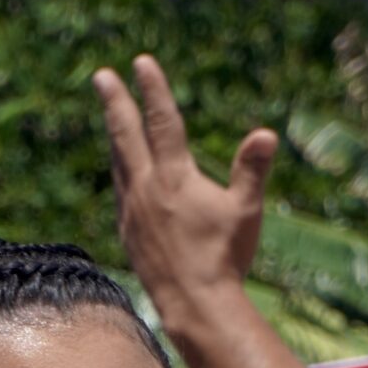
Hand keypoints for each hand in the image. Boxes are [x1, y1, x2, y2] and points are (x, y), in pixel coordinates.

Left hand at [92, 54, 277, 323]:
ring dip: (115, 136)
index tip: (142, 62)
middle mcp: (146, 189)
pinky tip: (124, 171)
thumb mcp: (245, 211)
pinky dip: (121, 172)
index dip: (153, 89)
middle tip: (101, 76)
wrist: (194, 305)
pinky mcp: (128, 233)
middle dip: (115, 102)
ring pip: (119, 163)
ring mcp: (132, 212)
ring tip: (113, 117)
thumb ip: (252, 170)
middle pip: (125, 135)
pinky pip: (120, 191)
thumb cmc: (224, 257)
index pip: (161, 122)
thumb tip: (266, 134)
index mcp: (174, 177)